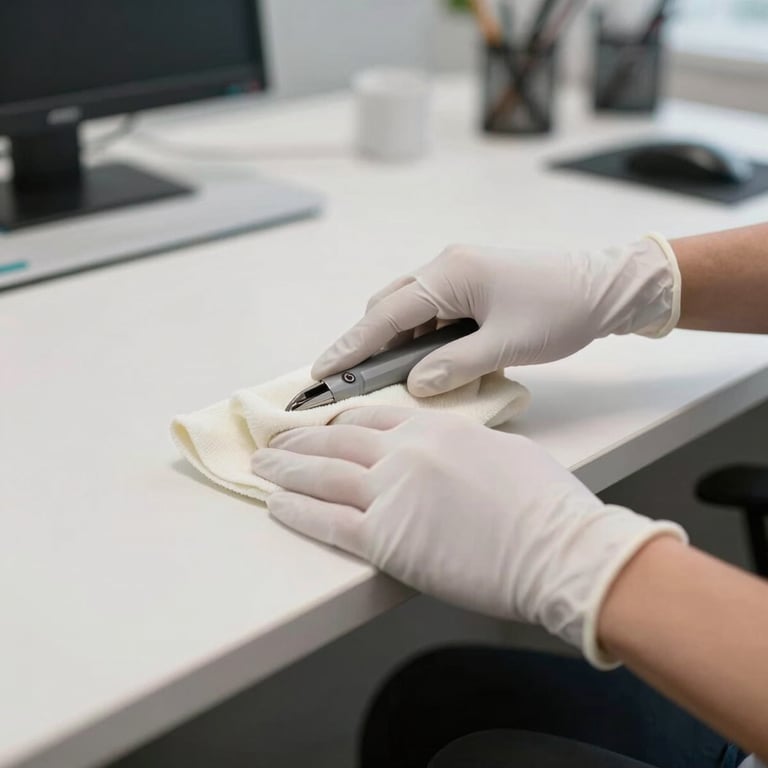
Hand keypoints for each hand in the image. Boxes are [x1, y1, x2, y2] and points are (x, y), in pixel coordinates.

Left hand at [251, 407, 684, 667]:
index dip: (338, 420)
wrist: (559, 547)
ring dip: (286, 469)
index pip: (371, 415)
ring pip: (322, 475)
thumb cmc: (544, 501)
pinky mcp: (385, 539)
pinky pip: (328, 521)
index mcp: (434, 426)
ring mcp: (390, 493)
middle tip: (273, 441)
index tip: (319, 424)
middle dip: (300, 440)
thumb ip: (461, 446)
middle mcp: (403, 451)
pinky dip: (297, 512)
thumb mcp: (502, 450)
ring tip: (262, 466)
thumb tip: (446, 455)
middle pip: (337, 440)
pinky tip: (276, 504)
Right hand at [312, 236, 680, 396]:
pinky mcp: (473, 285)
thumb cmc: (560, 311)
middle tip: (349, 380)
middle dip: (367, 342)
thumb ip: (454, 365)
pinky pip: (433, 312)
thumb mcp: (506, 345)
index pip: (386, 315)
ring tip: (385, 378)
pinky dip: (422, 338)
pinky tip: (426, 363)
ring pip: (411, 311)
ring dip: (397, 342)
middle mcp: (446, 267)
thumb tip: (414, 385)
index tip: (322, 370)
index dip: (352, 345)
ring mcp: (460, 273)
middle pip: (390, 307)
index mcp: (449, 274)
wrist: (606, 287)